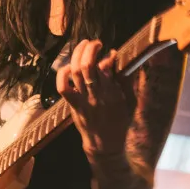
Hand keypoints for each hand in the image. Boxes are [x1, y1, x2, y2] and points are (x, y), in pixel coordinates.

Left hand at [56, 40, 135, 155]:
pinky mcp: (73, 105)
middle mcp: (96, 94)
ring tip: (83, 46)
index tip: (108, 50)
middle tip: (94, 43)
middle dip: (89, 49)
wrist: (105, 145)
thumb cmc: (118, 121)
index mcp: (113, 93)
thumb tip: (114, 58)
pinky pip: (63, 87)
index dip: (105, 55)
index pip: (106, 67)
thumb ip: (121, 80)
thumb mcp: (126, 100)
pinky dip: (62, 74)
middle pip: (88, 66)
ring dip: (78, 55)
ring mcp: (83, 100)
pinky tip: (68, 66)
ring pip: (76, 72)